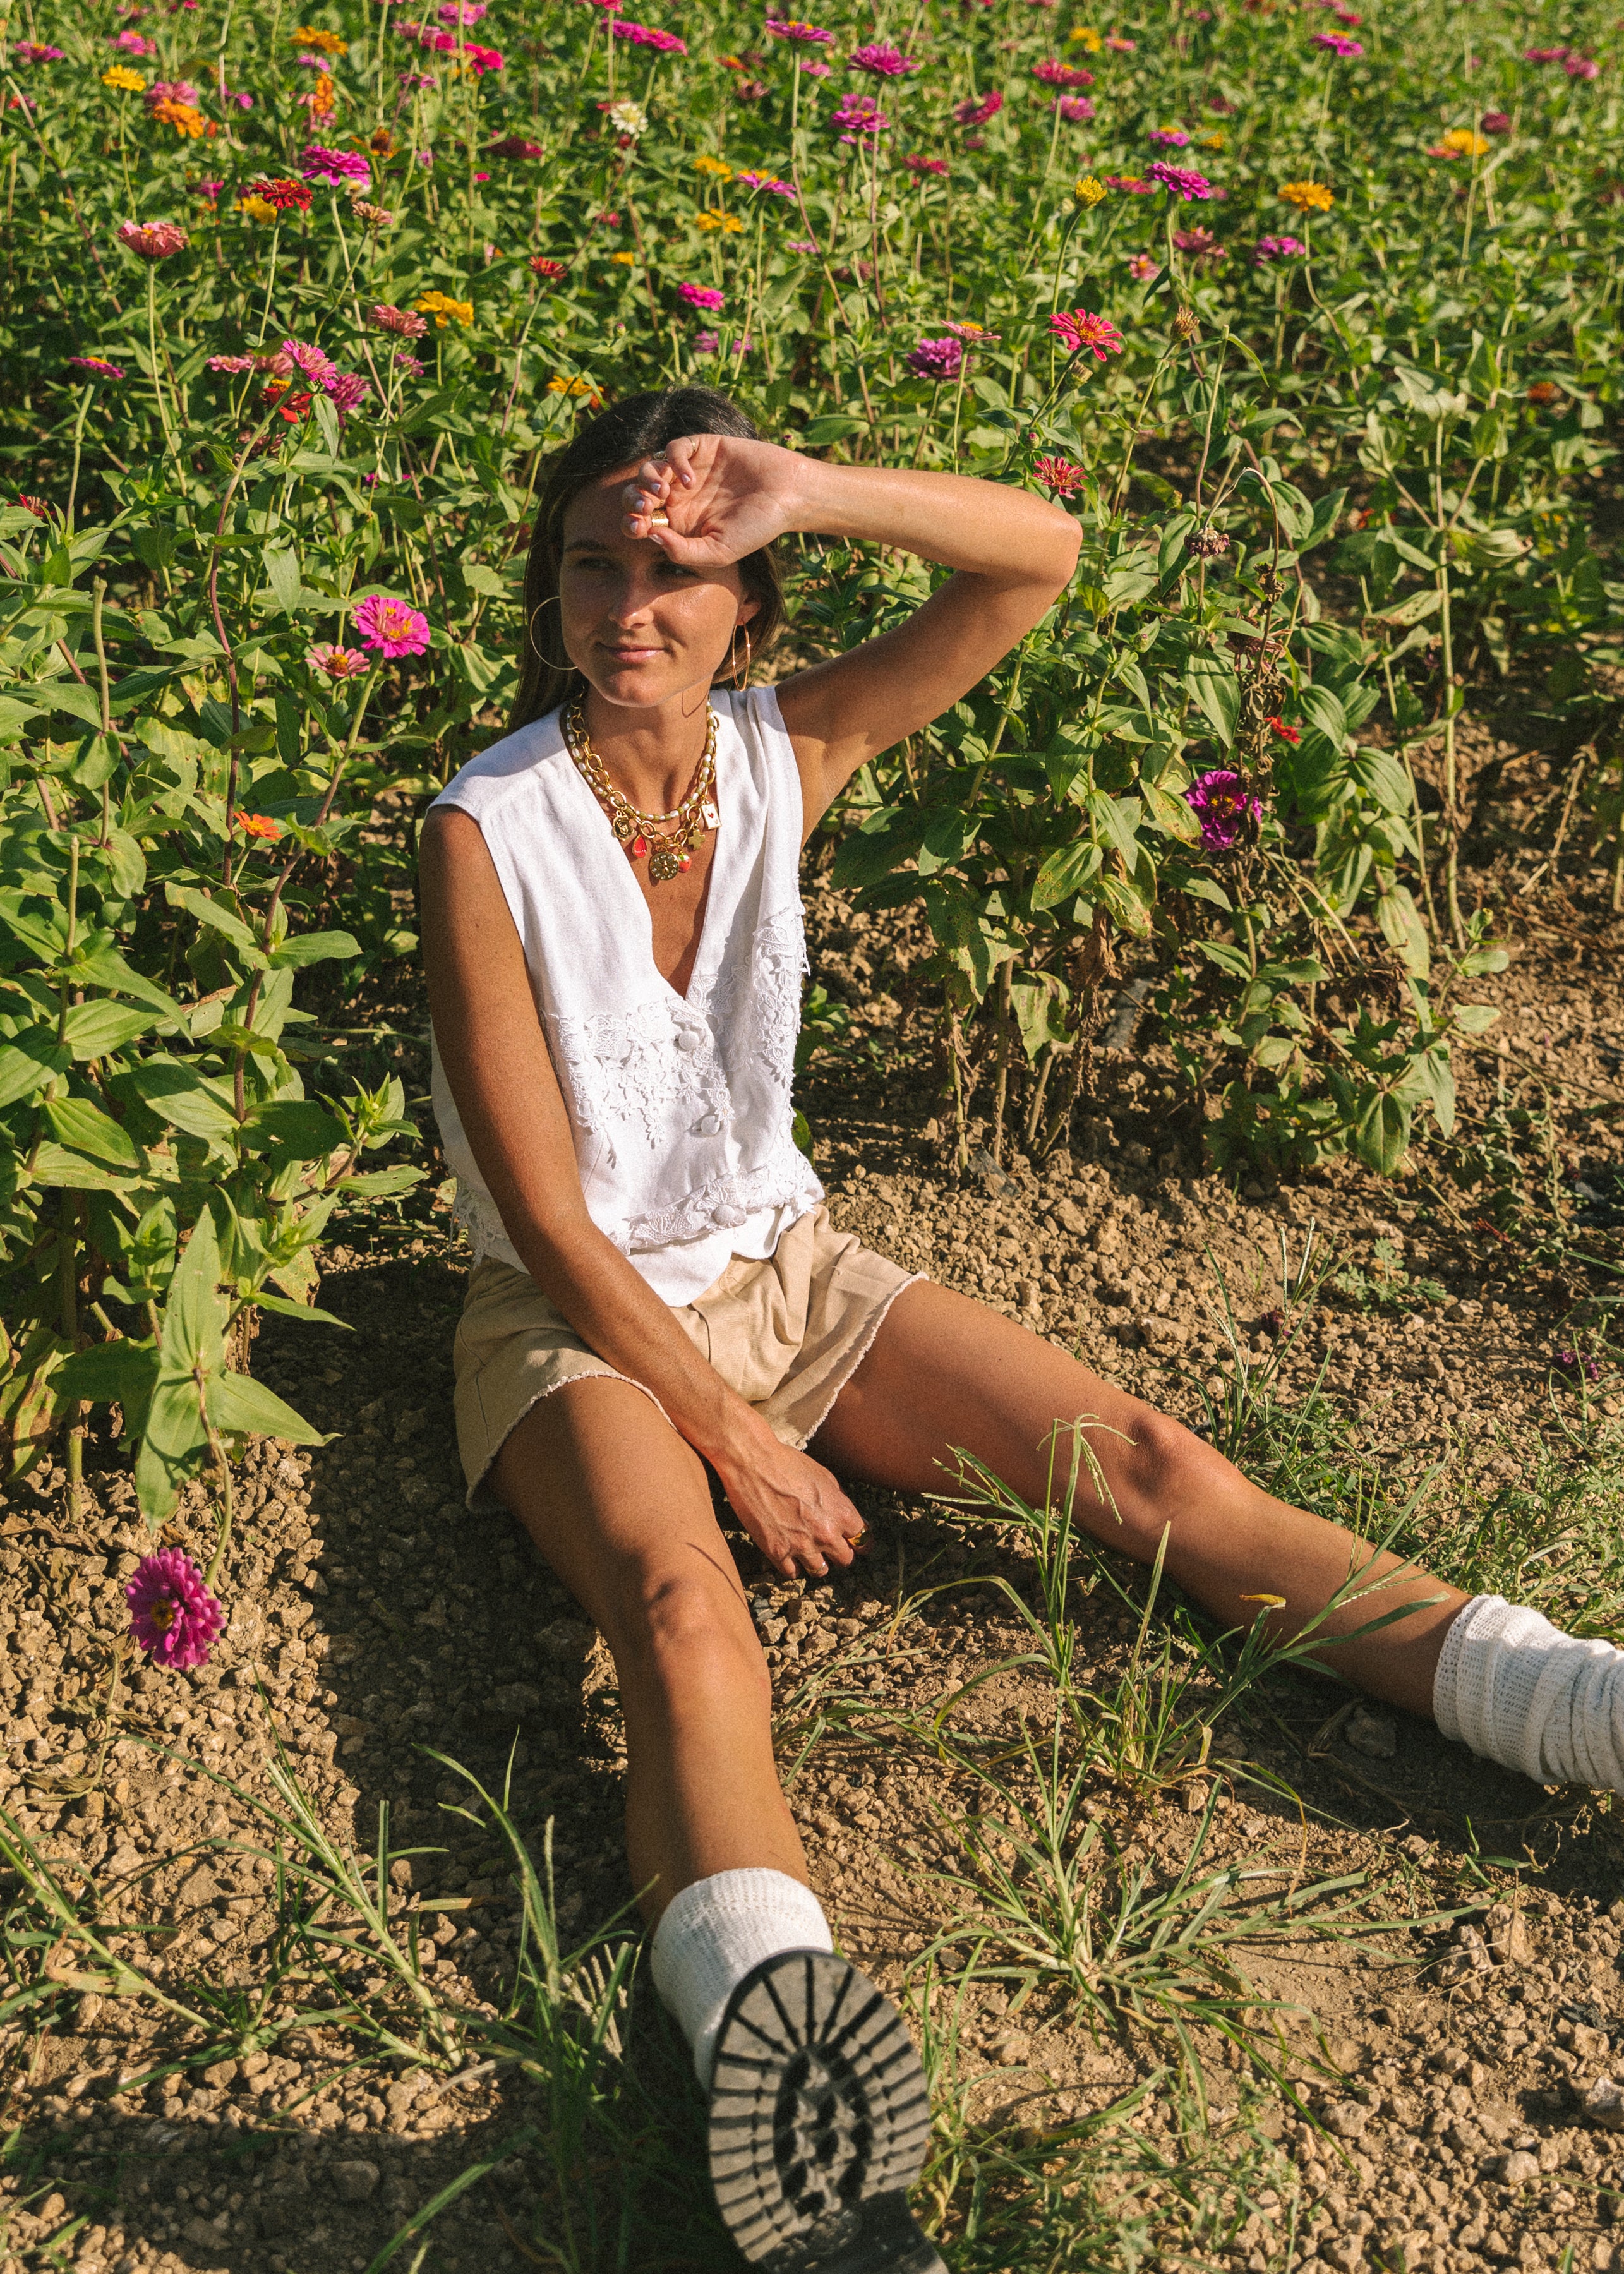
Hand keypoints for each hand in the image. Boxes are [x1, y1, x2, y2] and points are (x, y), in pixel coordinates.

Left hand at [620, 433, 801, 566]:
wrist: (788, 496)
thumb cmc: (756, 529)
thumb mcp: (718, 552)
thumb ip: (682, 551)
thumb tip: (649, 537)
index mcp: (679, 523)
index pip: (641, 521)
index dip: (631, 523)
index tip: (638, 527)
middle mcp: (679, 496)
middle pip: (638, 493)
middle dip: (634, 499)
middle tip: (647, 506)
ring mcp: (689, 470)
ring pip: (650, 468)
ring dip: (649, 479)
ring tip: (665, 491)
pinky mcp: (702, 447)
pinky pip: (674, 448)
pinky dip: (674, 460)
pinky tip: (690, 477)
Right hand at [712, 1429, 866, 1578]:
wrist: (753, 1464)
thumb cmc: (789, 1464)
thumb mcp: (825, 1477)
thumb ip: (839, 1503)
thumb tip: (848, 1519)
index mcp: (841, 1513)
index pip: (863, 1540)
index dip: (858, 1540)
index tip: (854, 1542)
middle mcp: (825, 1534)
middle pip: (845, 1560)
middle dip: (840, 1552)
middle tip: (830, 1546)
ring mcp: (801, 1546)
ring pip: (820, 1570)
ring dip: (816, 1561)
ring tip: (808, 1550)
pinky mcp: (777, 1552)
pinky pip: (792, 1573)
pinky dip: (792, 1566)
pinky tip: (789, 1555)